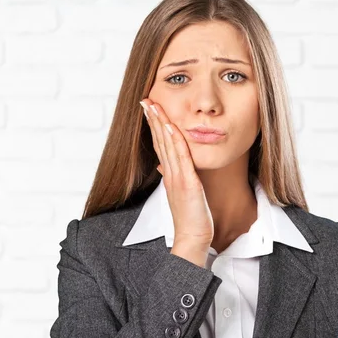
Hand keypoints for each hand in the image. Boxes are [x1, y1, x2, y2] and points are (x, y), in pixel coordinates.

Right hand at [139, 98, 214, 251]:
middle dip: (152, 118)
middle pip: (159, 140)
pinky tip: (171, 125)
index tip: (149, 109)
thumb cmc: (191, 218)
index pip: (159, 145)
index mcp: (169, 174)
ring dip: (159, 123)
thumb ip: (174, 178)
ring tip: (153, 105)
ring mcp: (176, 177)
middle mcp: (169, 173)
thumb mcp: (181, 194)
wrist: (192, 237)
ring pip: (166, 144)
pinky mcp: (186, 183)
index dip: (153, 126)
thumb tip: (164, 167)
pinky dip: (175, 140)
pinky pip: (180, 157)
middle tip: (145, 100)